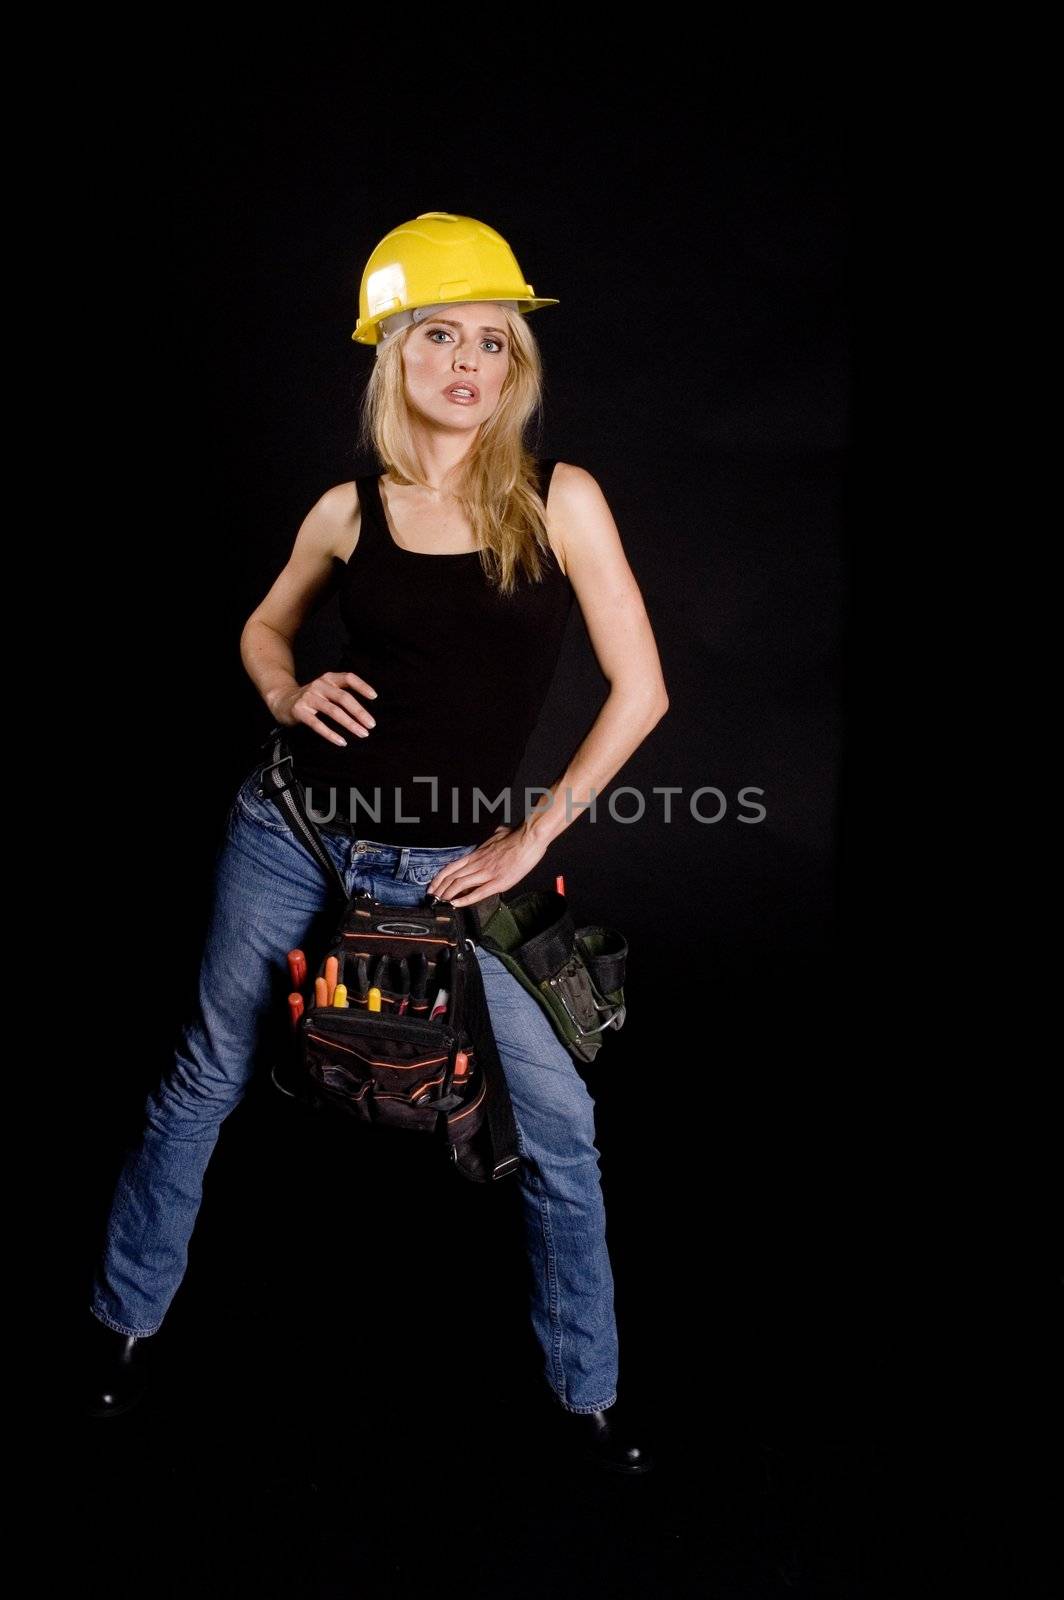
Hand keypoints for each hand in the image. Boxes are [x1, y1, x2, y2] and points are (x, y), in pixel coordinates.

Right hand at [272, 671, 377, 746]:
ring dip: (350, 724)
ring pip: (333, 711)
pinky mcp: (300, 711)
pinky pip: (317, 724)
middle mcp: (319, 685)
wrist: (282, 700)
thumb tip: (366, 711)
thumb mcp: (326, 689)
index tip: (374, 697)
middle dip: (359, 712)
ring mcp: (309, 698)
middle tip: (372, 724)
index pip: (348, 677)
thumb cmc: (311, 698)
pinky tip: (342, 742)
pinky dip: (331, 734)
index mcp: (328, 678)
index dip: (362, 686)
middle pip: (343, 697)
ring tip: (362, 734)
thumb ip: (342, 693)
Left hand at [427, 824, 548, 906]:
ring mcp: (487, 873)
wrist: (529, 838)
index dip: (440, 877)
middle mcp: (478, 863)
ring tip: (440, 902)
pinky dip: (465, 899)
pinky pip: (478, 892)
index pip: (452, 867)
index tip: (433, 885)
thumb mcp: (497, 834)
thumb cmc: (516, 836)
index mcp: (477, 854)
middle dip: (440, 889)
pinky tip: (456, 904)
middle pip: (452, 877)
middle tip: (432, 897)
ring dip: (447, 894)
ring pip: (460, 884)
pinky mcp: (499, 881)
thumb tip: (495, 833)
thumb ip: (492, 838)